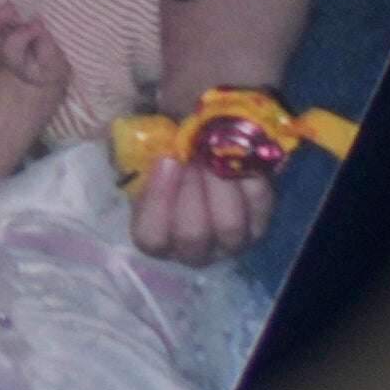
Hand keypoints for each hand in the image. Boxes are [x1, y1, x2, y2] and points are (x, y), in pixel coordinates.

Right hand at [125, 146, 264, 262]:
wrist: (210, 146)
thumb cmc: (169, 146)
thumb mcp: (141, 142)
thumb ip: (131, 147)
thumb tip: (136, 142)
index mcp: (155, 233)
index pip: (151, 238)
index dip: (158, 201)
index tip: (167, 160)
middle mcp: (192, 248)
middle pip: (192, 236)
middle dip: (192, 189)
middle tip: (193, 155)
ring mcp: (229, 241)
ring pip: (228, 226)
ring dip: (220, 183)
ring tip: (215, 153)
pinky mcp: (259, 224)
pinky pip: (258, 205)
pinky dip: (247, 175)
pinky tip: (236, 155)